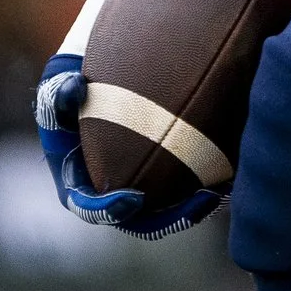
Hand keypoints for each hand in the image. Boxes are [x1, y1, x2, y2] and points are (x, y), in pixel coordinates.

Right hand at [34, 52, 224, 238]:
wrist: (104, 72)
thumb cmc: (77, 81)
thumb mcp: (60, 82)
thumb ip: (58, 92)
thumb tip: (74, 89)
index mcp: (77, 181)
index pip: (89, 207)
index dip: (108, 209)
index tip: (133, 199)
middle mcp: (109, 190)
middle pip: (140, 217)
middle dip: (171, 217)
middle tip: (201, 200)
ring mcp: (140, 184)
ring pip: (168, 206)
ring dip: (195, 205)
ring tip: (221, 189)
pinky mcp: (167, 173)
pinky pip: (187, 185)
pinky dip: (208, 182)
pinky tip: (232, 172)